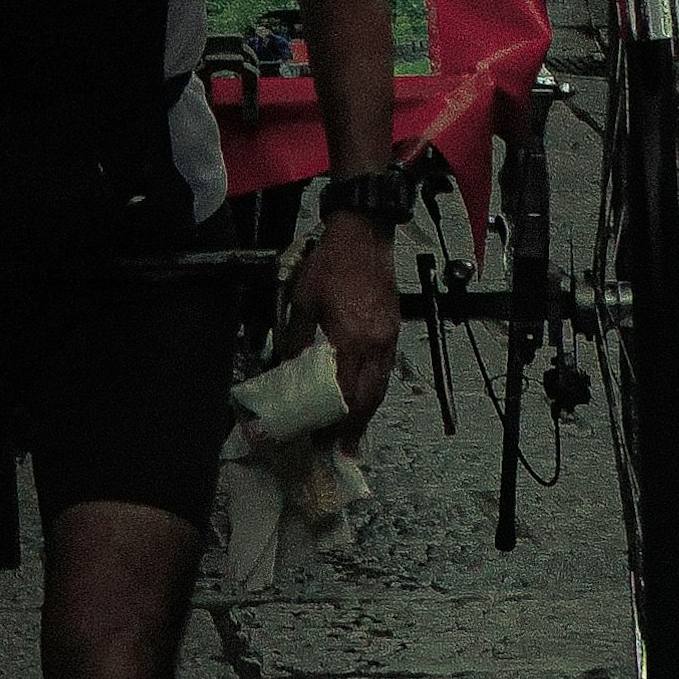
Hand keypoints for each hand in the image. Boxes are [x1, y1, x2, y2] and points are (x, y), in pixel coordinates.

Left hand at [289, 208, 400, 430]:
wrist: (364, 233)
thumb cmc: (332, 262)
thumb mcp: (303, 300)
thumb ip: (296, 338)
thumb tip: (286, 365)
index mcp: (352, 340)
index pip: (346, 395)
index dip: (335, 422)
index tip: (321, 437)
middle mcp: (375, 345)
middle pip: (369, 399)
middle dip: (355, 428)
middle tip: (338, 446)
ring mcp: (388, 338)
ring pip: (382, 387)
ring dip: (366, 412)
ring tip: (351, 430)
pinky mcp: (392, 329)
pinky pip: (386, 370)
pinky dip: (374, 389)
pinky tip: (362, 394)